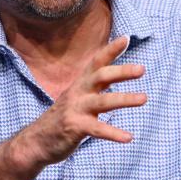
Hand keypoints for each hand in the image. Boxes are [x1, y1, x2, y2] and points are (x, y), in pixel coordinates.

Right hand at [12, 36, 146, 167]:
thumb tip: (114, 72)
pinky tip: (129, 137)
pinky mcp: (75, 128)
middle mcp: (78, 93)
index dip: (110, 50)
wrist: (36, 141)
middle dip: (121, 72)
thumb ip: (94, 85)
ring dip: (125, 99)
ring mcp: (76, 110)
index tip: (126, 38)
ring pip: (103, 102)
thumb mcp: (78, 97)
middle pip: (100, 76)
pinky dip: (114, 133)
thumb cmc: (64, 117)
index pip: (96, 62)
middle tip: (142, 69)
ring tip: (144, 98)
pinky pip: (97, 129)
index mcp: (81, 84)